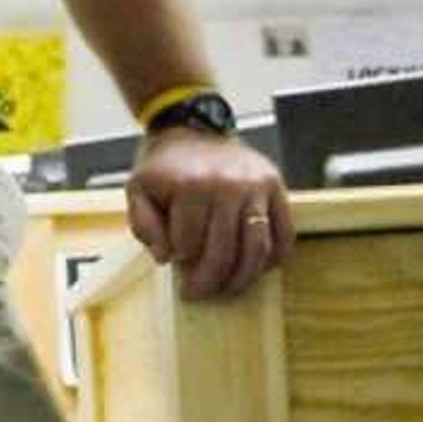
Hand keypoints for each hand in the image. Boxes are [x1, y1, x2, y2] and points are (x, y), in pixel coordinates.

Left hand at [128, 126, 292, 300]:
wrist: (192, 128)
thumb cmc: (166, 166)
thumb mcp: (138, 189)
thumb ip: (144, 225)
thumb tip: (165, 257)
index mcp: (190, 185)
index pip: (188, 244)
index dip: (180, 261)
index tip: (176, 266)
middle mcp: (228, 184)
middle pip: (224, 252)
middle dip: (209, 281)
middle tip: (198, 292)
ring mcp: (256, 186)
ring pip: (257, 248)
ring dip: (241, 278)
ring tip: (227, 288)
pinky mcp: (275, 186)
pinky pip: (284, 233)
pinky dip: (273, 258)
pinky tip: (257, 269)